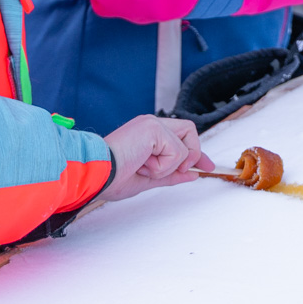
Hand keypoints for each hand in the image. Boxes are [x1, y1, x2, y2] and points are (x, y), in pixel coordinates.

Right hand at [91, 115, 212, 205]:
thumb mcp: (148, 179)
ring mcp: (152, 124)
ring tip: (146, 168)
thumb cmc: (112, 178)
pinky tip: (143, 165)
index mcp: (147, 134)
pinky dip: (164, 166)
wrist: (96, 175)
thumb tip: (193, 174)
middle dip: (191, 155)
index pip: (182, 137)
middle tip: (182, 170)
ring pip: (184, 145)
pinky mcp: (153, 129)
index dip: (197, 152)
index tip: (206, 167)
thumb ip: (171, 175)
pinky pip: (176, 152)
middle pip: (190, 132)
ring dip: (170, 165)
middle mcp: (151, 124)